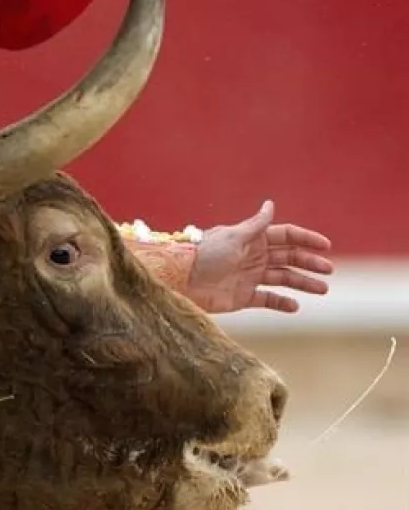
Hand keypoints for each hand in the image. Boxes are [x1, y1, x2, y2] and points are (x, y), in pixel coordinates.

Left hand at [184, 200, 333, 313]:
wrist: (180, 280)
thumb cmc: (205, 254)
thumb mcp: (233, 236)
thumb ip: (255, 224)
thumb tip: (270, 203)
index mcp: (251, 239)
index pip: (285, 235)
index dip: (305, 239)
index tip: (325, 245)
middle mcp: (252, 257)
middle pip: (288, 257)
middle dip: (309, 262)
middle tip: (328, 270)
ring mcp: (249, 277)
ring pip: (283, 278)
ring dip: (303, 283)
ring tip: (322, 289)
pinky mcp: (243, 296)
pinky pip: (267, 299)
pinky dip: (282, 302)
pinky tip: (295, 305)